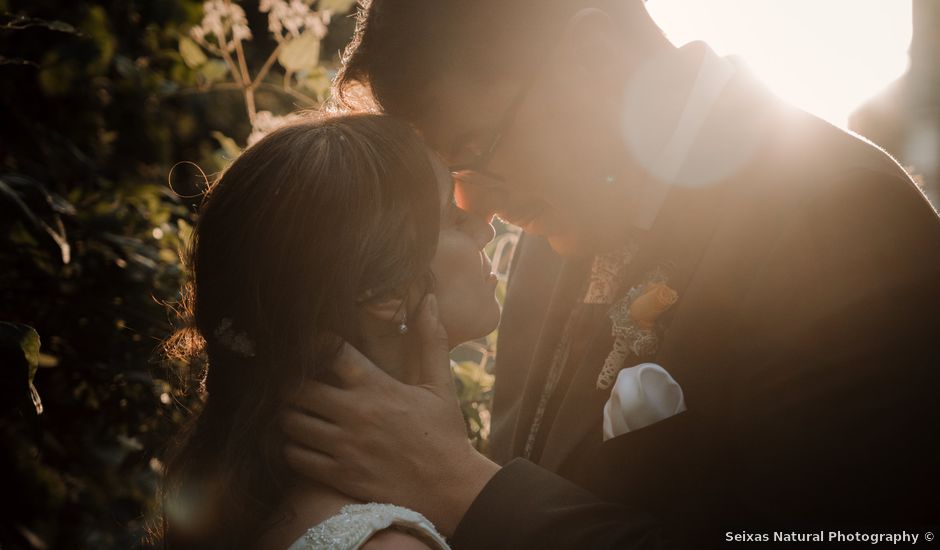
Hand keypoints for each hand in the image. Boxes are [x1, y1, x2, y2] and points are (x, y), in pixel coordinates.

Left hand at [281, 294, 500, 535]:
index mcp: (377, 386)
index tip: (312, 346)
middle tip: (296, 384)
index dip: (315, 344)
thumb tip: (428, 300)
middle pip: (297, 388)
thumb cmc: (445, 433)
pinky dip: (292, 448)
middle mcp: (355, 413)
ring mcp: (344, 446)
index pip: (330, 351)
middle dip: (292, 384)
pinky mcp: (339, 475)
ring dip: (288, 416)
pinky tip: (304, 444)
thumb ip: (430, 340)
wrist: (450, 487)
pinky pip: (295, 457)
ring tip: (297, 413)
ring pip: (290, 422)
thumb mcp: (440, 384)